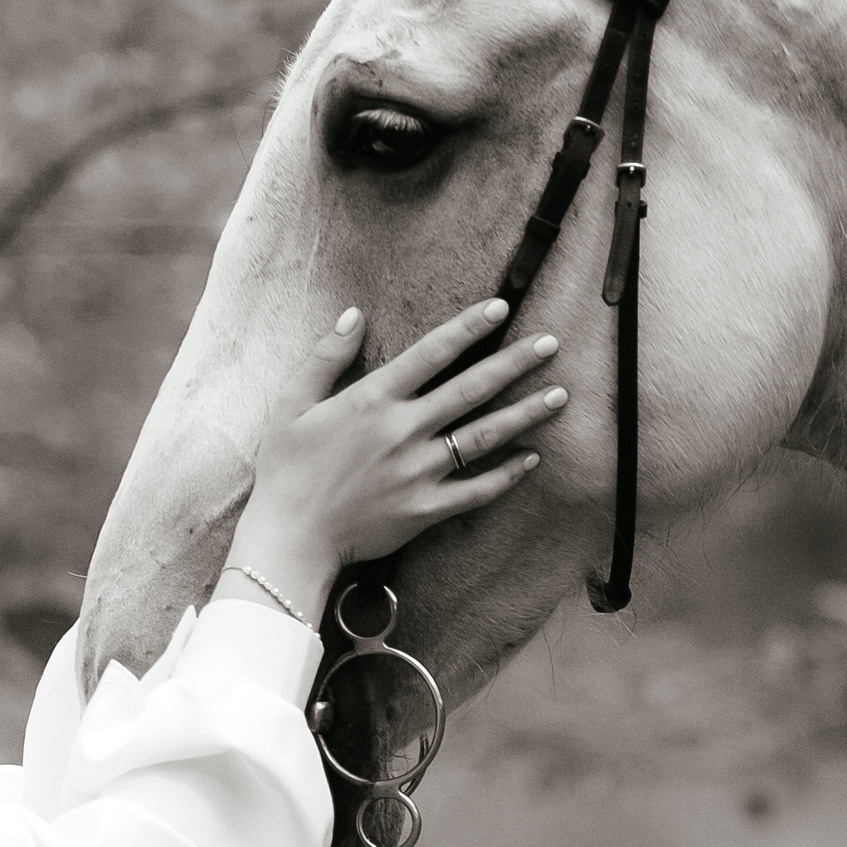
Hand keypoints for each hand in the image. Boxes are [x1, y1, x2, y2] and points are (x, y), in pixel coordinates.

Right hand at [219, 299, 564, 621]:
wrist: (291, 537)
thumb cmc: (287, 469)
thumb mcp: (292, 403)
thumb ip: (325, 356)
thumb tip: (354, 314)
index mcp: (372, 400)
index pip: (430, 353)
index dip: (468, 328)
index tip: (500, 308)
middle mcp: (402, 431)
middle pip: (470, 389)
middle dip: (514, 362)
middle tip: (550, 342)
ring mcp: (418, 472)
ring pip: (483, 436)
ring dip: (525, 414)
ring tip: (559, 395)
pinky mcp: (425, 509)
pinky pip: (476, 490)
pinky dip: (507, 475)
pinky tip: (532, 458)